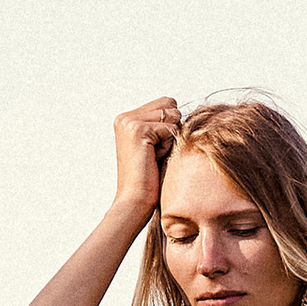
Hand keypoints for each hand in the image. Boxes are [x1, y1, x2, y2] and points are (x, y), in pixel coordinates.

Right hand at [113, 96, 182, 226]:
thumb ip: (162, 126)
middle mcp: (125, 117)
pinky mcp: (138, 130)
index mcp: (126, 119)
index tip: (154, 151)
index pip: (165, 103)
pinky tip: (154, 159)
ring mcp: (129, 121)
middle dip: (171, 128)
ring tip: (154, 157)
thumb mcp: (155, 147)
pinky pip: (171, 129)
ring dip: (170, 138)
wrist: (134, 202)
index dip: (169, 127)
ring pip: (173, 115)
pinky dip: (168, 146)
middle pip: (170, 103)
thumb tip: (181, 110)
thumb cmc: (148, 181)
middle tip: (155, 153)